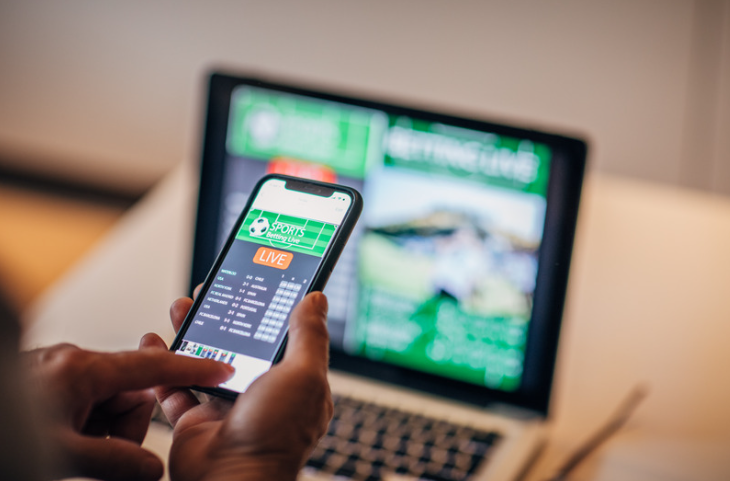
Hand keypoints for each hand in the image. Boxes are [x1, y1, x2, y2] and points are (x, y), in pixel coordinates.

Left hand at [24, 343, 234, 480]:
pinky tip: (63, 444)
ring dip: (99, 434)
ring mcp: (61, 374)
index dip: (193, 370)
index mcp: (84, 369)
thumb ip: (114, 462)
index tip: (221, 370)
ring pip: (107, 404)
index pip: (154, 367)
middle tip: (98, 455)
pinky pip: (86, 407)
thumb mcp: (60, 454)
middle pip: (130, 394)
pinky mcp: (50, 386)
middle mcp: (75, 365)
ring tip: (70, 452)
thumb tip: (150, 469)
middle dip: (124, 428)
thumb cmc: (1, 422)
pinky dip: (84, 430)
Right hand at [140, 291, 332, 480]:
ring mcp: (228, 406)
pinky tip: (155, 343)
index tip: (256, 283)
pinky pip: (175, 386)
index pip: (284, 337)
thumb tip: (316, 299)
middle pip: (239, 343)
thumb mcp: (303, 376)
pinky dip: (163, 365)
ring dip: (193, 332)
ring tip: (182, 307)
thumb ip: (309, 336)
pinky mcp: (196, 420)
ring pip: (206, 360)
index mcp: (293, 383)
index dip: (270, 309)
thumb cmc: (275, 436)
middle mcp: (261, 394)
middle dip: (223, 316)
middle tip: (210, 292)